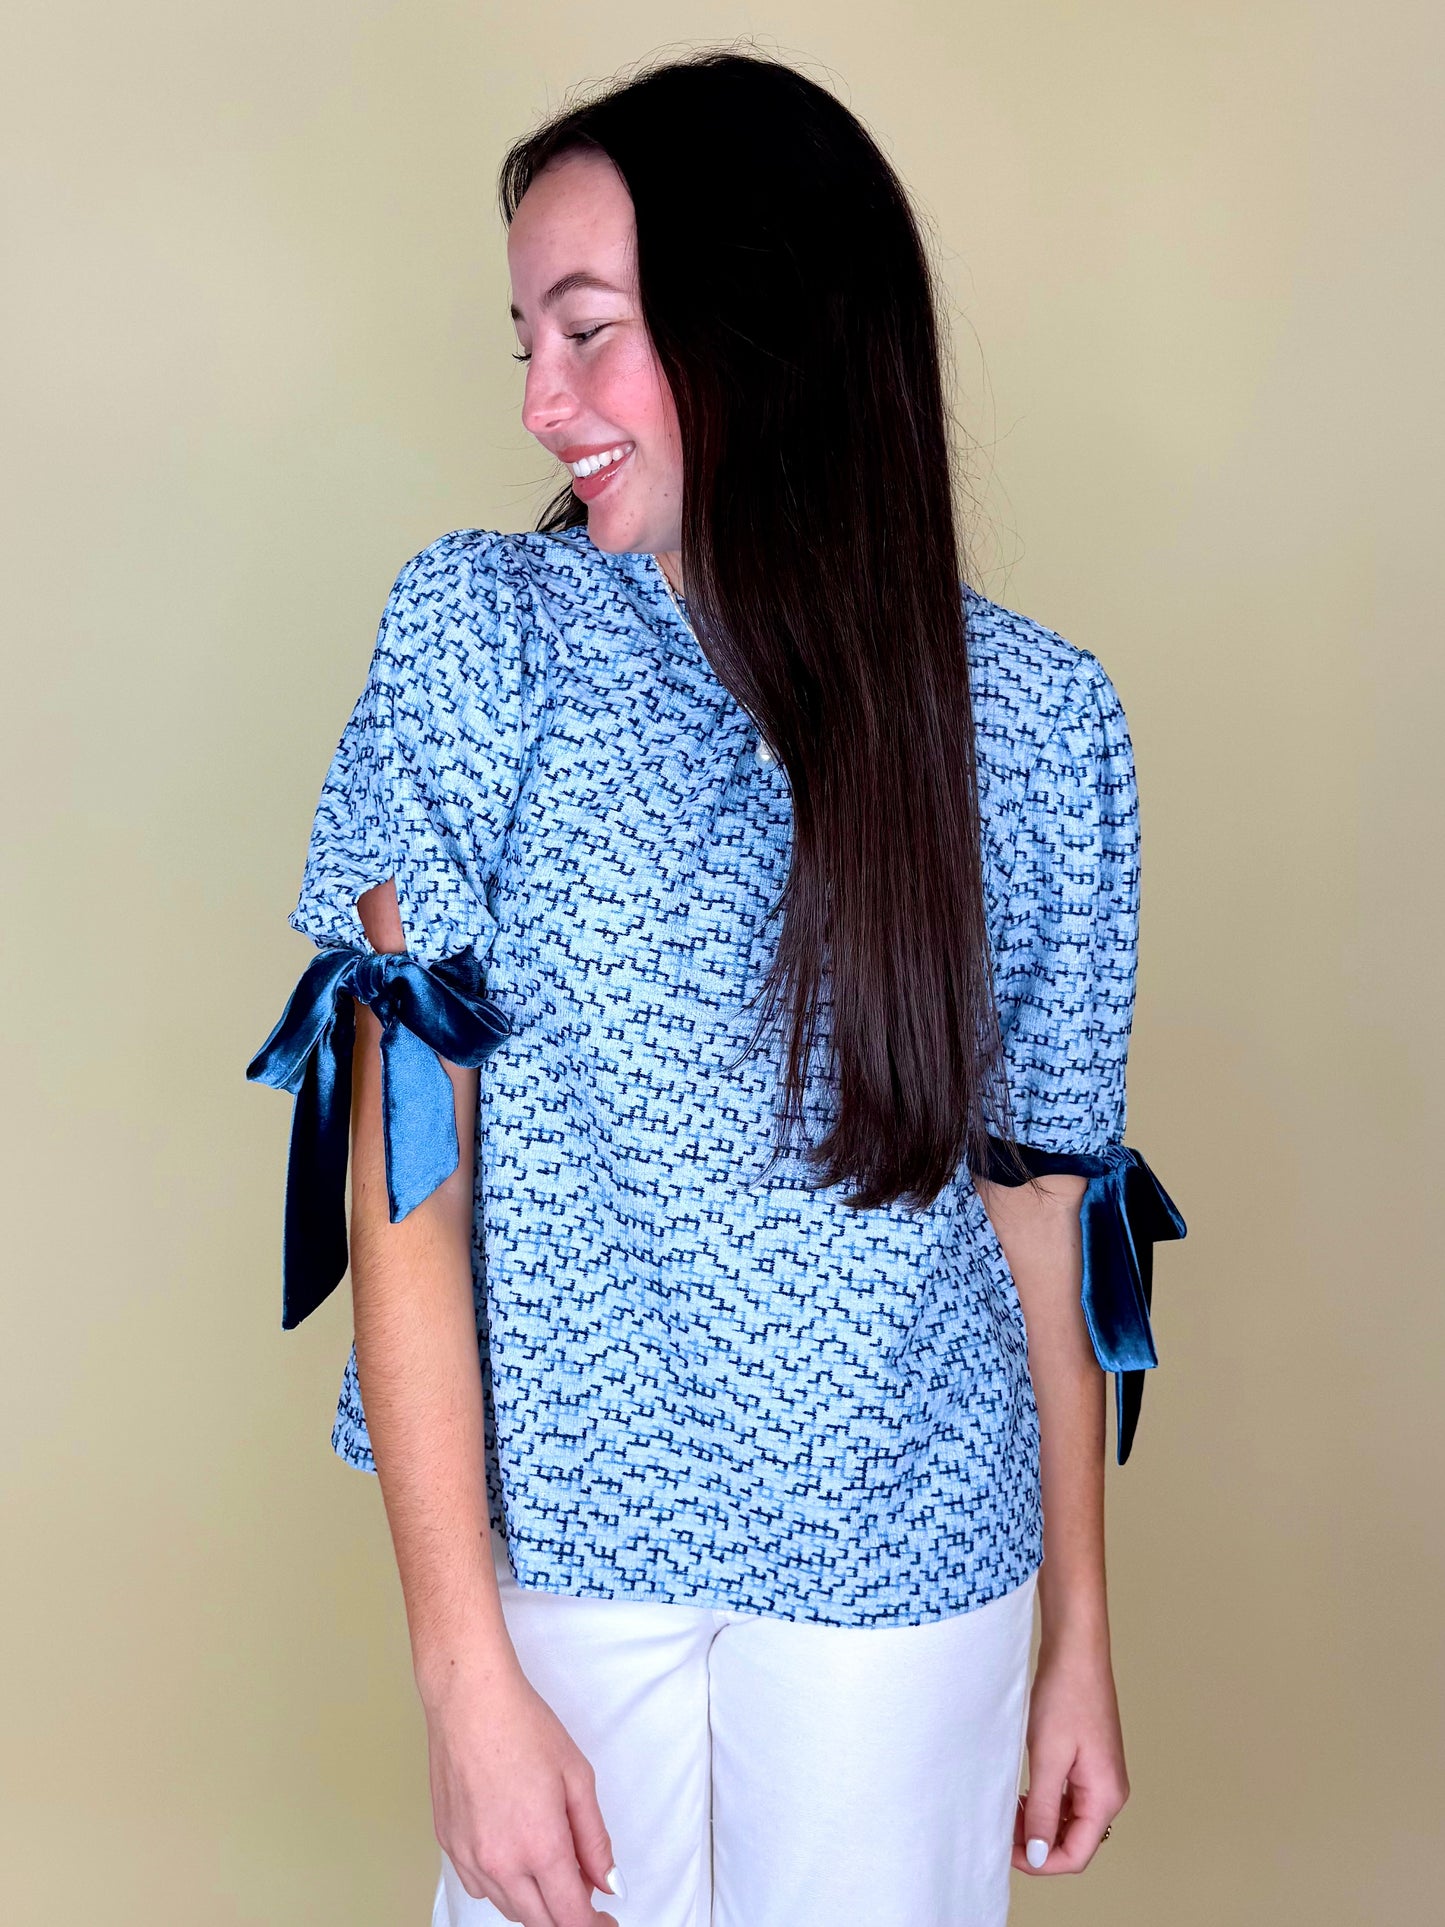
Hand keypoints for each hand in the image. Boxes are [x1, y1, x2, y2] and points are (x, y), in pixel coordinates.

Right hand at [424, 1655, 620, 1924]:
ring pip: (508, 1908)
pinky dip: (503, 1886)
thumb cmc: (522, 1726)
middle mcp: (500, 1861)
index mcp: (539, 1846)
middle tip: (586, 1891)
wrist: (469, 1699)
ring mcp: (469, 1856)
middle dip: (567, 1916)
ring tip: (554, 1867)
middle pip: (539, 1922)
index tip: (606, 1922)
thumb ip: (595, 1839)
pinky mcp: (448, 1845)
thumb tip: (607, 1883)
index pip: (570, 1917)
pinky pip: (480, 1887)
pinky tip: (516, 1857)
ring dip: (535, 1902)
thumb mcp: (578, 1778)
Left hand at [1012, 1630, 1129, 1875]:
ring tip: (1009, 1810)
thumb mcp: (1048, 1757)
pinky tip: (1023, 1794)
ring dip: (1039, 1823)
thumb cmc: (1066, 1696)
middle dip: (1038, 1842)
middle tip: (1003, 1828)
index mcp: (1106, 1796)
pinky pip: (1068, 1798)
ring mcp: (1100, 1776)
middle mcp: (1109, 1792)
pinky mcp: (1088, 1762)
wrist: (1075, 1650)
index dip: (1041, 1861)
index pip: (1076, 1854)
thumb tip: (1040, 1854)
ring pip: (1069, 1820)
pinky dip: (1045, 1803)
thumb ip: (1045, 1810)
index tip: (1008, 1850)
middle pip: (1074, 1840)